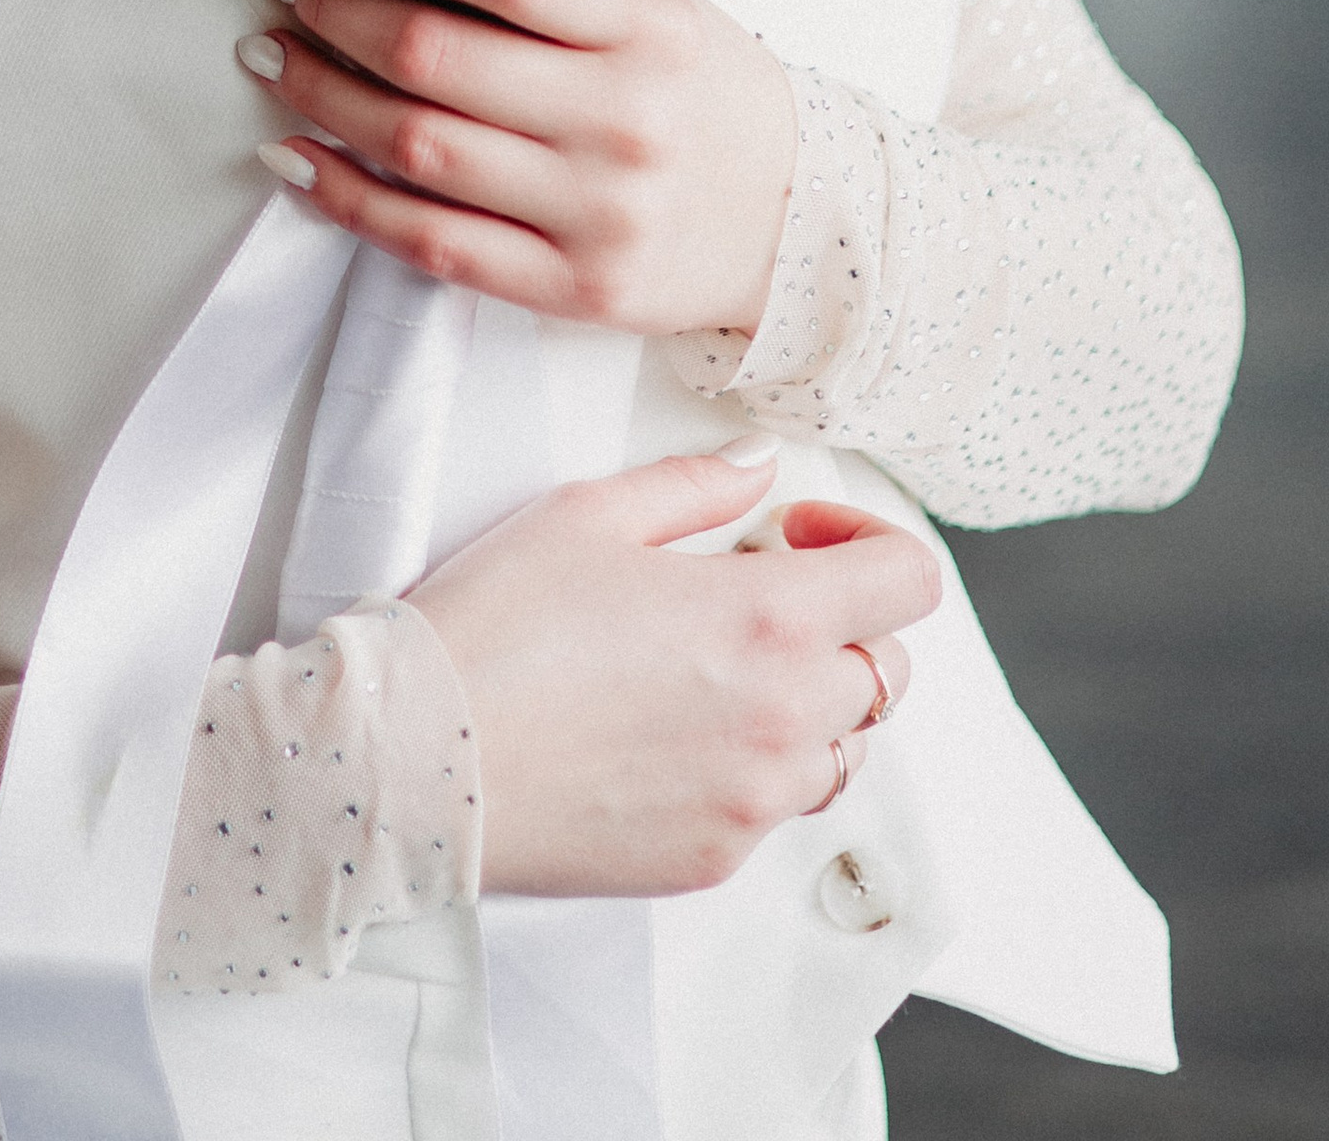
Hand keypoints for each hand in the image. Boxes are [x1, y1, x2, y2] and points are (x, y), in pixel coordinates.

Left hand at [241, 0, 798, 338]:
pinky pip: (431, 244)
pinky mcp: (571, 290)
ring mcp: (596, 213)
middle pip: (437, 59)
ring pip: (417, 150)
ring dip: (323, 95)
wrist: (801, 222)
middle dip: (336, 12)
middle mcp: (623, 118)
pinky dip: (345, 198)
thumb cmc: (705, 93)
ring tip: (275, 56)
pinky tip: (295, 157)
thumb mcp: (657, 8)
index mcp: (649, 24)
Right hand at [411, 451, 937, 894]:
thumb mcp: (588, 514)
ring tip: (713, 672)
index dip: (869, 543)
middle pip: (888, 671)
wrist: (421, 760)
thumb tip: (758, 470)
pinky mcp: (716, 857)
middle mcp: (785, 716)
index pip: (907, 582)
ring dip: (806, 703)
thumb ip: (695, 486)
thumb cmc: (495, 627)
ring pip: (842, 748)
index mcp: (769, 616)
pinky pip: (776, 807)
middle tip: (751, 599)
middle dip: (842, 625)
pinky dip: (751, 767)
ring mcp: (756, 798)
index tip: (799, 536)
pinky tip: (669, 733)